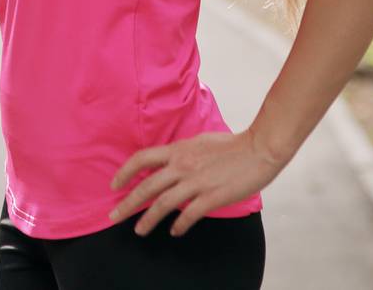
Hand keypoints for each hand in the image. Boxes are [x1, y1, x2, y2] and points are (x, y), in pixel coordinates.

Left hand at [106, 129, 286, 236]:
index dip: (124, 172)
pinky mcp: (212, 197)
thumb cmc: (231, 145)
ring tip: (139, 230)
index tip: (114, 185)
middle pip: (146, 186)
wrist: (259, 149)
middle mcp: (182, 166)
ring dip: (148, 219)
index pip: (141, 159)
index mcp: (177, 150)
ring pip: (163, 204)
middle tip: (114, 216)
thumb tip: (170, 163)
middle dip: (127, 203)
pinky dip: (179, 225)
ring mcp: (196, 182)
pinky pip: (189, 214)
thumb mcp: (198, 142)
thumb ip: (182, 153)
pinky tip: (174, 231)